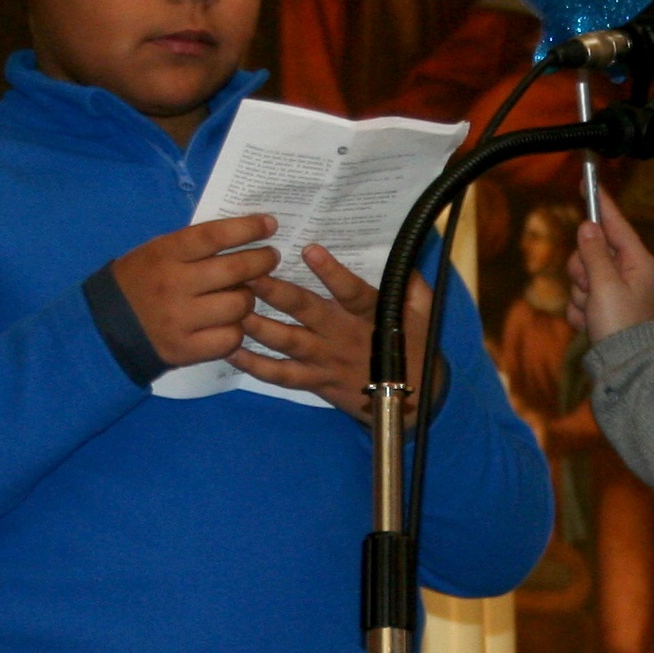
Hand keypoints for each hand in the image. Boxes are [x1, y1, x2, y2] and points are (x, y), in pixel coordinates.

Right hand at [113, 216, 277, 366]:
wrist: (107, 328)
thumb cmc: (140, 282)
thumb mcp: (157, 252)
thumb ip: (194, 246)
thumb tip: (244, 234)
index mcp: (165, 254)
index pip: (214, 236)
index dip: (247, 229)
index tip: (270, 224)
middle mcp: (174, 285)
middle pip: (234, 270)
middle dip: (262, 261)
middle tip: (270, 258)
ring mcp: (180, 319)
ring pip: (238, 306)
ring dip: (248, 298)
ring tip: (243, 295)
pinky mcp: (186, 349)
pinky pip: (230, 338)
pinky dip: (236, 330)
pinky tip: (230, 324)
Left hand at [231, 240, 432, 426]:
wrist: (410, 402)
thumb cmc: (414, 348)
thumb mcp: (423, 312)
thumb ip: (411, 284)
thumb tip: (402, 256)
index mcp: (370, 315)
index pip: (351, 291)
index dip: (332, 272)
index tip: (310, 250)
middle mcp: (342, 335)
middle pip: (306, 311)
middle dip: (275, 292)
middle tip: (249, 273)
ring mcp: (325, 360)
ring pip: (287, 341)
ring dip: (258, 324)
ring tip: (232, 307)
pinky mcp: (314, 382)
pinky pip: (281, 376)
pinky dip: (255, 366)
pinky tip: (230, 351)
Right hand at [570, 191, 653, 338]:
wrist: (623, 365)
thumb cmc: (620, 324)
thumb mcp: (605, 284)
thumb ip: (594, 252)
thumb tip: (588, 226)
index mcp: (638, 262)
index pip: (615, 224)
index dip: (601, 204)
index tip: (588, 182)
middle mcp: (628, 272)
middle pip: (591, 250)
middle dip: (582, 269)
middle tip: (590, 286)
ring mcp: (614, 290)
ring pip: (581, 275)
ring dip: (581, 294)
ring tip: (594, 311)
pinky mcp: (602, 307)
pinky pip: (580, 297)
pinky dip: (581, 310)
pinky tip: (591, 323)